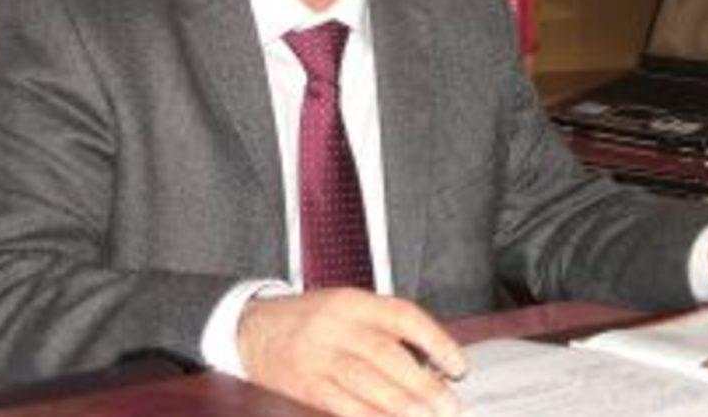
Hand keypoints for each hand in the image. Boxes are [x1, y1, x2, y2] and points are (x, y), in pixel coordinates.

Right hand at [237, 288, 467, 416]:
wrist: (248, 328)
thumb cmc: (307, 320)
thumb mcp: (345, 309)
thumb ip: (383, 330)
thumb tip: (432, 364)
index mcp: (352, 301)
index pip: (403, 316)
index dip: (436, 341)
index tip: (459, 365)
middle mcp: (335, 325)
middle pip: (387, 354)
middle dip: (424, 384)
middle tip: (449, 405)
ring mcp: (316, 355)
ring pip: (366, 382)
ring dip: (402, 405)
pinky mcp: (302, 384)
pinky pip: (340, 404)